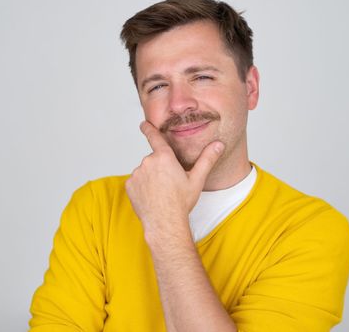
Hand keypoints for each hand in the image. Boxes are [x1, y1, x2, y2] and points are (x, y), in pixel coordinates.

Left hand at [125, 121, 224, 238]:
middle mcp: (148, 162)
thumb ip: (207, 159)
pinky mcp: (129, 185)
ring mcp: (137, 174)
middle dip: (161, 169)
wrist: (165, 223)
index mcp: (164, 157)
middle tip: (170, 184)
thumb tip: (218, 144)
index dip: (149, 129)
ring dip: (151, 178)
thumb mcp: (196, 179)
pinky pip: (136, 182)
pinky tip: (152, 197)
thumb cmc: (181, 202)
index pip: (155, 137)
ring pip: (145, 171)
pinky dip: (142, 187)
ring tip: (161, 193)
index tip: (144, 124)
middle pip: (154, 160)